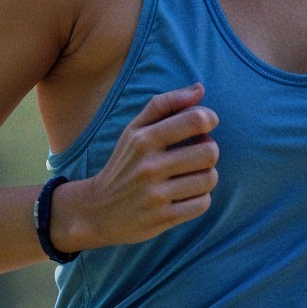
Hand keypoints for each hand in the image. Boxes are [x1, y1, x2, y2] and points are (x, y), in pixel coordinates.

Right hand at [50, 84, 218, 251]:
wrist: (96, 210)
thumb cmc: (123, 164)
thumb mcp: (135, 129)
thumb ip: (166, 104)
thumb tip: (200, 88)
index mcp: (144, 139)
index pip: (195, 120)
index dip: (210, 119)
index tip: (205, 126)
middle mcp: (149, 166)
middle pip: (209, 151)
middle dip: (209, 151)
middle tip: (197, 155)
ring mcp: (155, 195)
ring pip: (209, 179)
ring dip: (207, 176)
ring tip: (193, 176)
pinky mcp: (162, 219)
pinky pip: (202, 204)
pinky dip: (200, 198)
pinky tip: (187, 195)